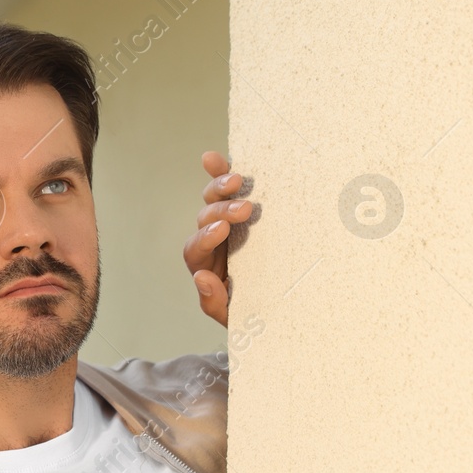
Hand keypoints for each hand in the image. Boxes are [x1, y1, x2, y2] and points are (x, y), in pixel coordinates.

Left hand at [185, 151, 252, 326]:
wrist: (277, 305)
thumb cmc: (252, 309)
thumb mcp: (234, 314)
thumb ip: (214, 301)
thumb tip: (201, 278)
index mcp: (206, 264)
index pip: (195, 250)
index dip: (204, 238)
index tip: (222, 231)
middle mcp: (212, 241)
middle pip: (205, 219)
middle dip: (221, 211)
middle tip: (244, 210)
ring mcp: (228, 222)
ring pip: (215, 199)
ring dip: (221, 187)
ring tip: (236, 180)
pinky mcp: (244, 208)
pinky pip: (230, 189)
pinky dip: (220, 172)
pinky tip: (213, 158)